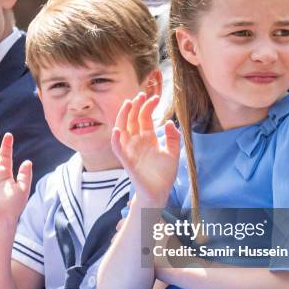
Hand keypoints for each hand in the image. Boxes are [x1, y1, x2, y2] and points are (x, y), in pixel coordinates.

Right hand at [111, 93, 179, 207]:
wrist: (159, 193)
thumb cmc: (164, 174)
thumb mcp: (173, 153)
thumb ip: (173, 138)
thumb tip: (170, 122)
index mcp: (147, 138)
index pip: (144, 117)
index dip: (148, 106)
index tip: (156, 97)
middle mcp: (137, 142)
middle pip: (132, 119)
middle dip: (135, 106)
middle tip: (141, 95)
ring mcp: (130, 150)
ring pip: (122, 129)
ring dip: (123, 116)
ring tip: (128, 104)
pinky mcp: (126, 161)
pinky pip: (118, 149)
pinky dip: (115, 139)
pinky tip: (117, 130)